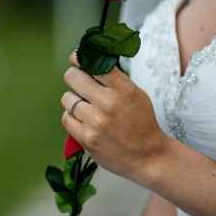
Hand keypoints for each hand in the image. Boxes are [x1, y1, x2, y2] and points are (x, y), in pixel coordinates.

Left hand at [60, 52, 171, 183]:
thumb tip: (89, 63)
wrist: (149, 156)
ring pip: (67, 98)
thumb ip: (114, 80)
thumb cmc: (142, 124)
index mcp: (123, 89)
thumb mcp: (136, 94)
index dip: (80, 58)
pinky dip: (72, 118)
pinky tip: (82, 121)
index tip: (76, 58)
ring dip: (73, 101)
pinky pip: (66, 118)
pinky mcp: (86, 138)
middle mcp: (108, 103)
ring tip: (84, 107)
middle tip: (77, 82)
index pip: (94, 64)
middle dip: (73, 77)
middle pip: (73, 77)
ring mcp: (96, 121)